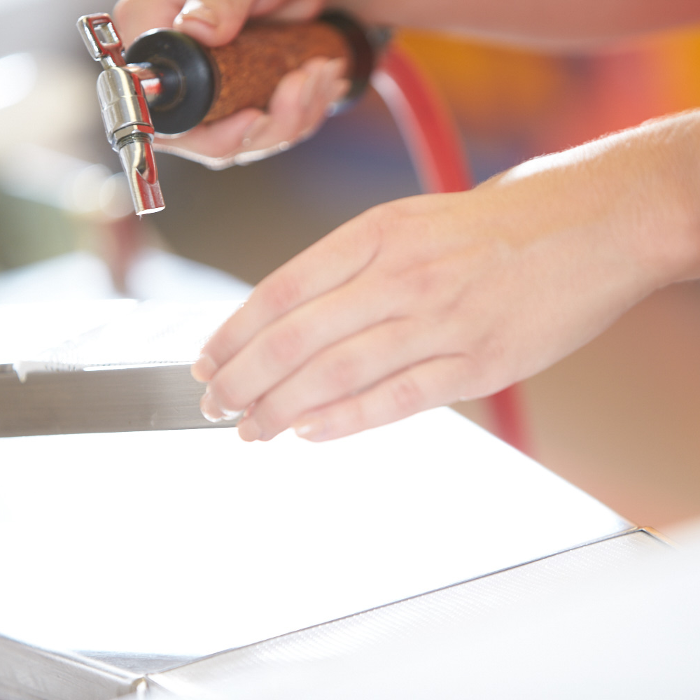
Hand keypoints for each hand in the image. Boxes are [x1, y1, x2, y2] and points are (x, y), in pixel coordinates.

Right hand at [113, 0, 348, 167]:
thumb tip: (199, 29)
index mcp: (155, 32)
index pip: (161, 110)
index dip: (207, 130)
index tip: (255, 116)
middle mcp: (180, 69)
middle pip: (210, 139)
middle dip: (269, 125)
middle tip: (305, 83)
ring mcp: (213, 89)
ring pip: (247, 139)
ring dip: (296, 116)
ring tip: (322, 72)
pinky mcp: (244, 97)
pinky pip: (271, 129)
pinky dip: (305, 111)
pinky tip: (325, 78)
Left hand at [190, 115, 699, 441]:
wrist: (585, 224)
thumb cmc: (492, 225)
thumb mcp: (410, 221)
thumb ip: (353, 267)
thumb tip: (293, 319)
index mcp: (377, 233)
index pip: (281, 290)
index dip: (234, 332)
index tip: (207, 362)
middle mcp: (400, 275)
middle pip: (296, 339)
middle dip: (243, 379)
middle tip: (215, 406)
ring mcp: (440, 320)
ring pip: (336, 374)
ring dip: (281, 409)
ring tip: (249, 430)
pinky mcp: (478, 363)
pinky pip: (398, 399)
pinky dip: (346, 421)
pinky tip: (309, 433)